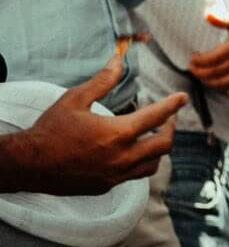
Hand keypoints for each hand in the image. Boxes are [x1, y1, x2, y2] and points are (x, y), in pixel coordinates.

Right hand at [0, 56, 188, 195]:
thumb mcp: (75, 99)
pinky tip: (132, 153)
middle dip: (170, 129)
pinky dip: (140, 163)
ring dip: (158, 150)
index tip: (182, 97)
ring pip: (153, 165)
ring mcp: (115, 175)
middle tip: (168, 118)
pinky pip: (134, 176)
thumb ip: (102, 81)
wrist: (28, 165)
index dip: (173, 105)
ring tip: (154, 136)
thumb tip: (119, 60)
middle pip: (164, 145)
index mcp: (117, 133)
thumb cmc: (50, 129)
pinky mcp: (106, 186)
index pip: (156, 117)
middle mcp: (121, 157)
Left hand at [189, 24, 228, 89]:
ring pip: (225, 82)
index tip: (191, 59)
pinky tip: (213, 81)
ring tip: (200, 76)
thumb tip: (207, 16)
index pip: (213, 59)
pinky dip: (222, 86)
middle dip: (200, 73)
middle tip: (191, 69)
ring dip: (209, 81)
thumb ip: (222, 18)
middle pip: (216, 72)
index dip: (199, 62)